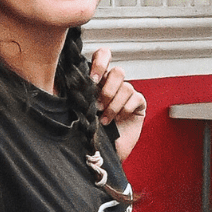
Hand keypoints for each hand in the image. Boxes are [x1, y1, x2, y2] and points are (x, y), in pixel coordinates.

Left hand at [89, 47, 147, 161]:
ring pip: (126, 86)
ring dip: (114, 104)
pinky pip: (136, 98)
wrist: (100, 154)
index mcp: (97, 80)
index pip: (103, 56)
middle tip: (98, 104)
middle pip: (117, 71)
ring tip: (105, 119)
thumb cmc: (87, 132)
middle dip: (108, 88)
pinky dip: (125, 108)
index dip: (101, 62)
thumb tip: (73, 81)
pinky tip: (118, 119)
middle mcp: (113, 85)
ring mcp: (127, 94)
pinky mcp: (138, 104)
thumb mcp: (79, 109)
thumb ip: (80, 94)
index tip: (92, 79)